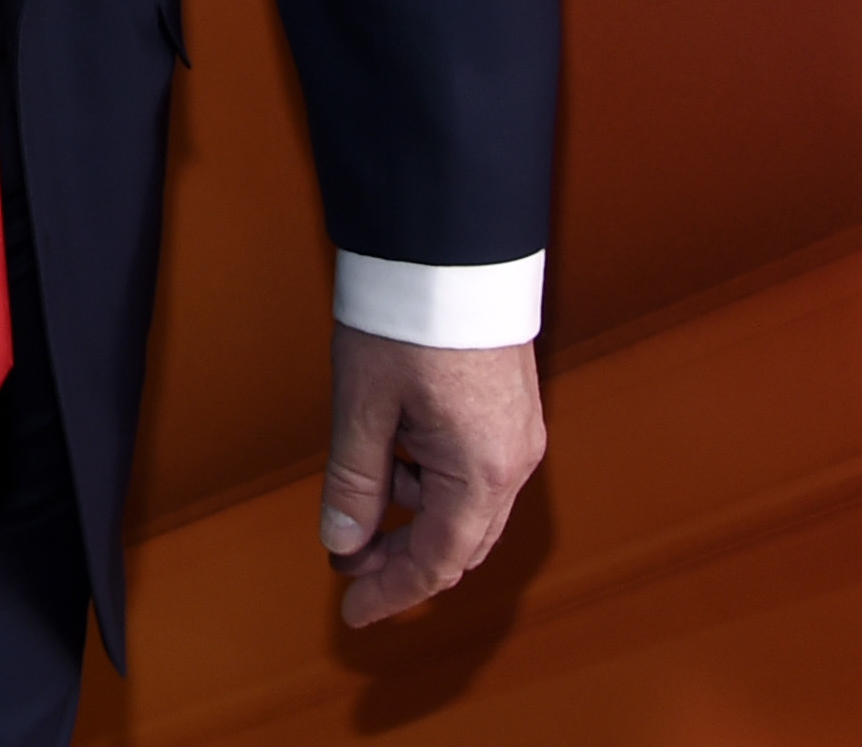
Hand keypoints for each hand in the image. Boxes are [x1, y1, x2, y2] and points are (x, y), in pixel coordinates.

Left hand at [320, 327, 542, 626]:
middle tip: (350, 570)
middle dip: (405, 563)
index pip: (438, 561)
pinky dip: (434, 485)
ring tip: (361, 507)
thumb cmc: (407, 321)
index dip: (394, 593)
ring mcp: (519, 437)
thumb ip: (354, 481)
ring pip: (470, 510)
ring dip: (417, 520)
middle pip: (461, 543)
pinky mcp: (512, 411)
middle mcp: (513, 463)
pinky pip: (477, 474)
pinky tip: (393, 462)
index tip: (353, 614)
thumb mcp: (363, 406)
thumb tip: (343, 543)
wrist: (452, 247)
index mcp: (481, 472)